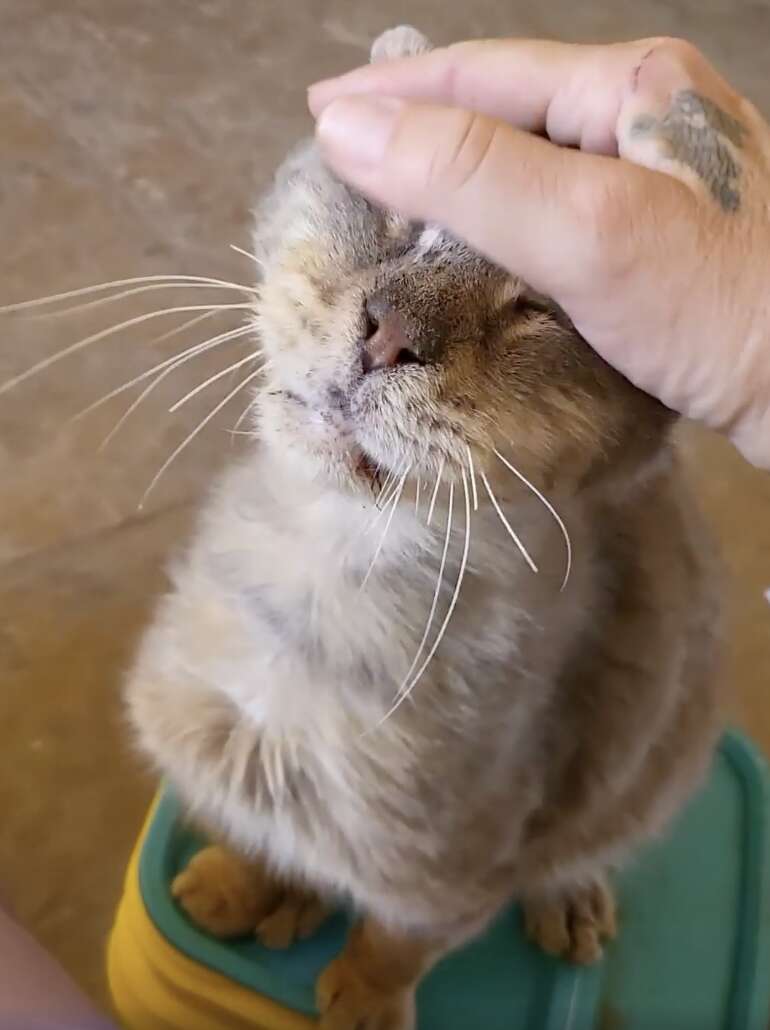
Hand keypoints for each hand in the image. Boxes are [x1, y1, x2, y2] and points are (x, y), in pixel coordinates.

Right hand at [309, 37, 769, 469]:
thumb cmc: (725, 308)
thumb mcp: (587, 227)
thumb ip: (468, 174)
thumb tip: (347, 126)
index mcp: (631, 89)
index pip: (482, 73)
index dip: (394, 92)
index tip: (318, 113)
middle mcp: (645, 123)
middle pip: (502, 114)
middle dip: (417, 131)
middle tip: (344, 157)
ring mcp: (654, 185)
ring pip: (526, 168)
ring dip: (452, 183)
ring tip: (389, 203)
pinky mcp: (659, 248)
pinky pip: (552, 220)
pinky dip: (495, 232)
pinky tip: (469, 253)